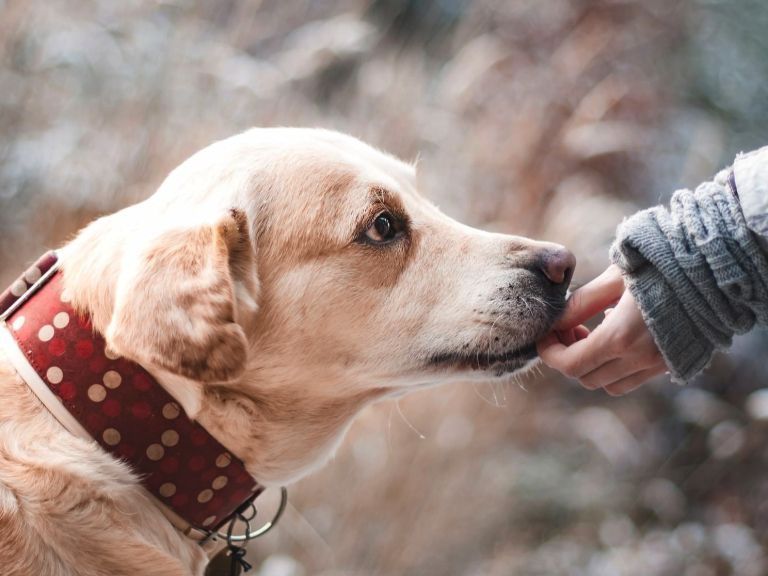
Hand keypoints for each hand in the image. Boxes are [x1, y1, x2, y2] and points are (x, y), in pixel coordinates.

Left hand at [537, 265, 667, 395]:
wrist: (713, 270)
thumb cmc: (660, 265)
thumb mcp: (614, 277)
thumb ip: (581, 303)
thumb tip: (556, 321)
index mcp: (621, 337)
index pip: (570, 365)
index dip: (549, 353)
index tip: (544, 336)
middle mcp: (640, 359)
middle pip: (585, 378)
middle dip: (568, 356)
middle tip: (568, 329)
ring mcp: (658, 365)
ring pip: (609, 384)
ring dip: (592, 365)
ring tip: (591, 333)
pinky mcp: (671, 364)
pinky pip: (632, 379)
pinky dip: (615, 367)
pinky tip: (617, 336)